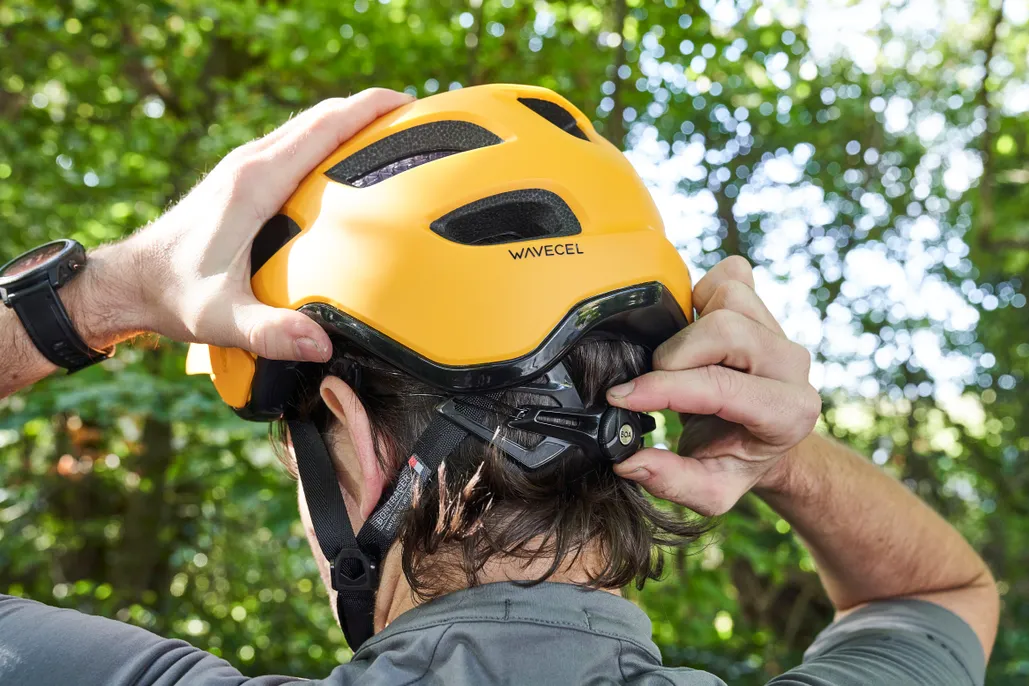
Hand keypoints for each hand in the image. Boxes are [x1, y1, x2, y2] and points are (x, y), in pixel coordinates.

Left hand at [124, 89, 412, 361]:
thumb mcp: (221, 318)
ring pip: (308, 128)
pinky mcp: (243, 180)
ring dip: (350, 124)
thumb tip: (320, 345)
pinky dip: (329, 143)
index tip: (407, 104)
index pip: (322, 127)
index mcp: (255, 182)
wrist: (130, 281)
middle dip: (370, 111)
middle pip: (321, 118)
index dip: (367, 109)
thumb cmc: (174, 294)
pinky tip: (349, 169)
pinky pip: (296, 146)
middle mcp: (250, 163)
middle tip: (415, 122)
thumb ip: (270, 332)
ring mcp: (245, 168)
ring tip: (393, 139)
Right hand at [606, 256, 820, 515]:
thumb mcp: (710, 491)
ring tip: (674, 361)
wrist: (764, 439)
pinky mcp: (764, 306)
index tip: (621, 398)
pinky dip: (700, 294)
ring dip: (687, 327)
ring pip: (727, 298)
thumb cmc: (734, 459)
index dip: (662, 389)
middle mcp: (793, 365)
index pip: (720, 387)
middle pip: (725, 331)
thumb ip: (671, 481)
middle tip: (651, 382)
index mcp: (788, 412)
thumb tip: (629, 460)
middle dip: (673, 355)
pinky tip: (690, 329)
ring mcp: (780, 330)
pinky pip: (730, 277)